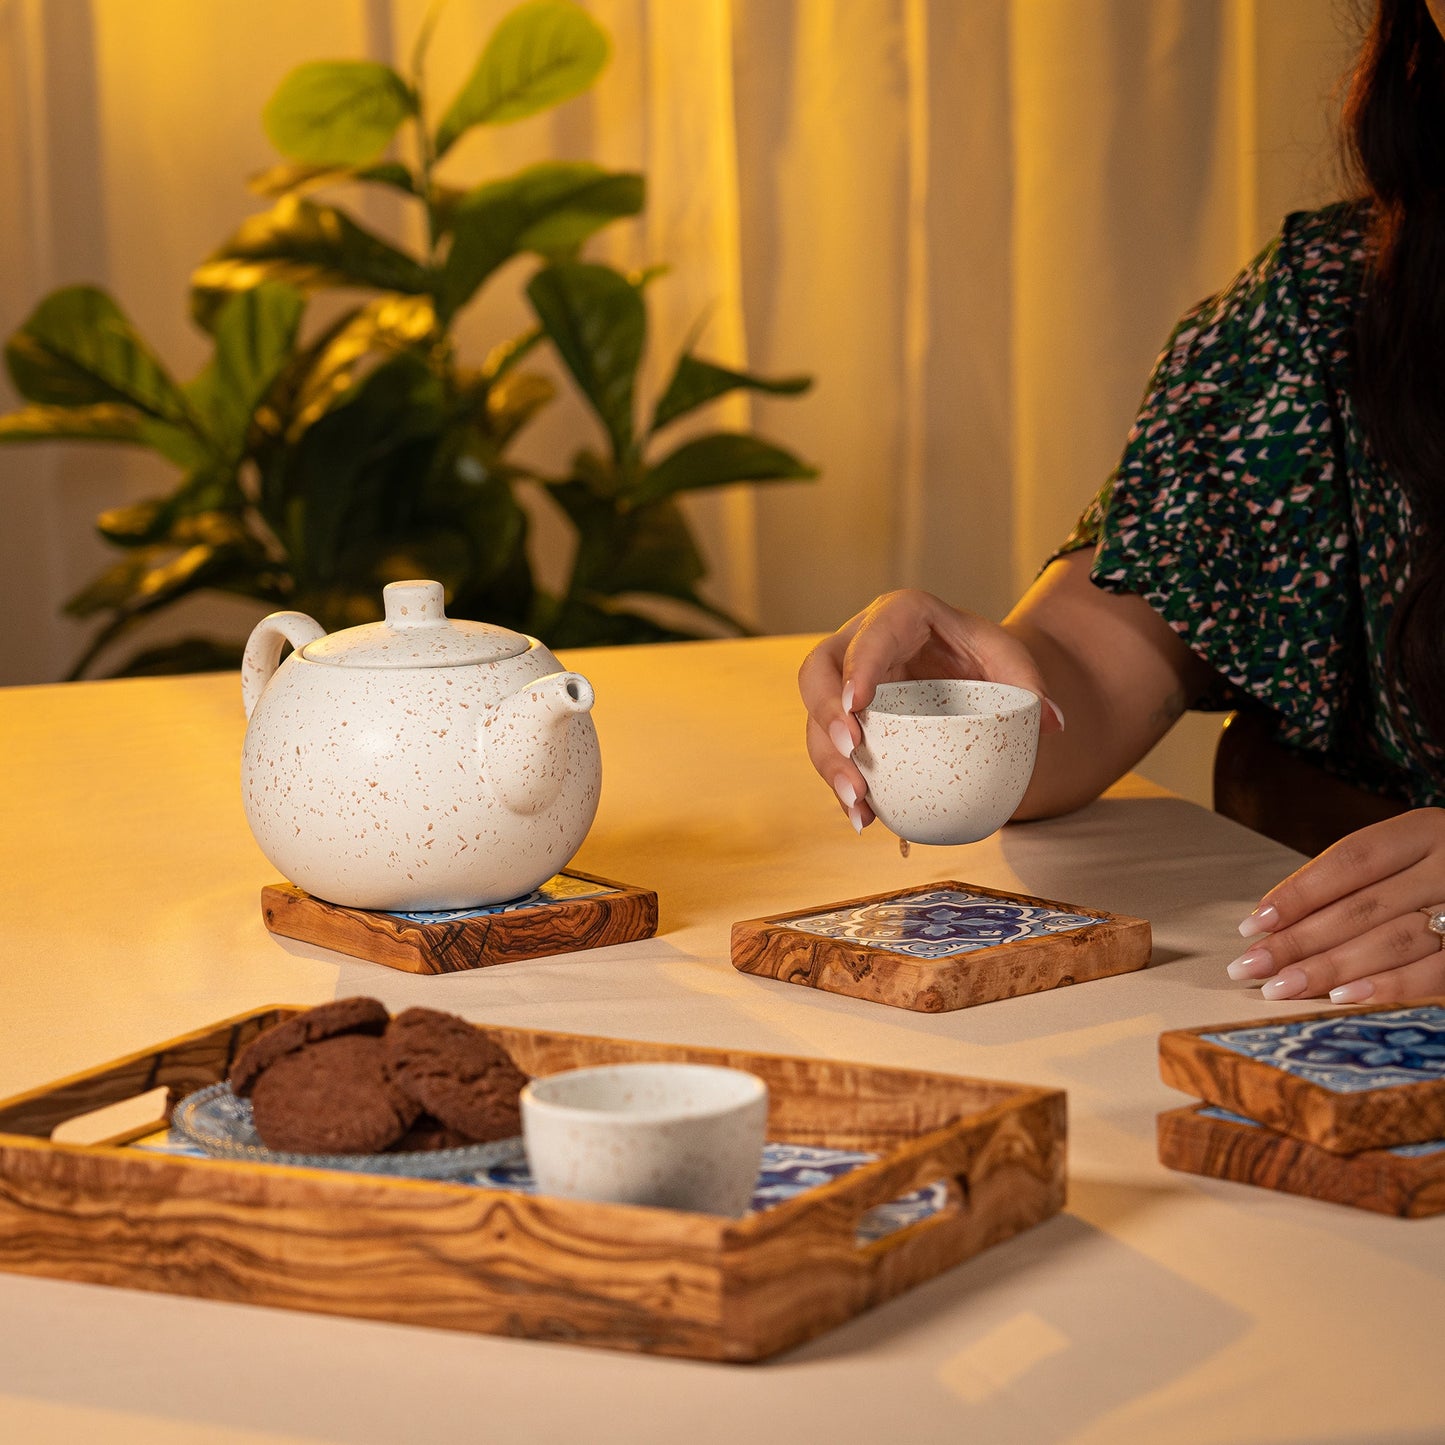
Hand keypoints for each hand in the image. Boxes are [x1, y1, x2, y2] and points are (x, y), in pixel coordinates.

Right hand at [798, 589, 1061, 829]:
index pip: (872, 635)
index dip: (857, 665)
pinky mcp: (844, 721)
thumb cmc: (981, 657)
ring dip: (830, 763)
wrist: (963, 670)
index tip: (858, 703)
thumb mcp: (1008, 658)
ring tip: (859, 803)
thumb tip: (1051, 722)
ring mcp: (843, 685)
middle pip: (818, 672)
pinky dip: (842, 787)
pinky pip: (830, 753)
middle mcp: (858, 646)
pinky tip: (863, 818)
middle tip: (850, 748)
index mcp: (899, 616)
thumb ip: (1030, 683)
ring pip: (815, 720)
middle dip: (826, 712)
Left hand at [1228, 808, 1444, 1003]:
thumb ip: (1357, 880)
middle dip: (1299, 941)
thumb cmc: (1443, 873)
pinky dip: (1389, 987)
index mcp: (1426, 830)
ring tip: (1282, 988)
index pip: (1350, 861)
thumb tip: (1274, 920)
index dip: (1298, 893)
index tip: (1252, 925)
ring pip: (1394, 940)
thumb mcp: (1411, 855)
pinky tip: (1344, 999)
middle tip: (1249, 967)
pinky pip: (1436, 972)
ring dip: (1331, 968)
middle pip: (1363, 906)